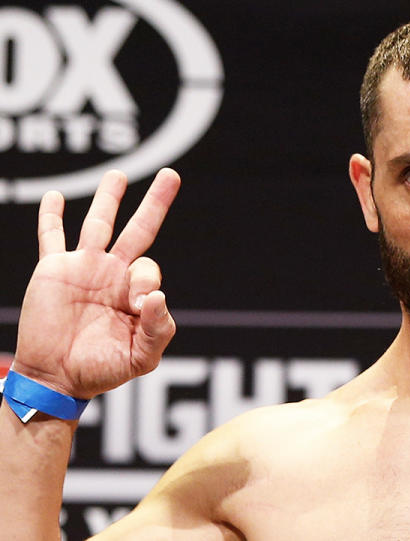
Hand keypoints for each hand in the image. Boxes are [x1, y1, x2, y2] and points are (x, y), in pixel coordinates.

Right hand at [12, 170, 179, 398]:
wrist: (56, 379)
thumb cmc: (101, 371)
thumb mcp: (141, 358)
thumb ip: (158, 330)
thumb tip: (157, 297)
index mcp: (136, 292)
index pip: (149, 270)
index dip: (146, 282)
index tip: (137, 306)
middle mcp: (113, 274)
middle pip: (139, 229)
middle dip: (156, 203)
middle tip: (171, 175)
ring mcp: (84, 269)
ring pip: (99, 223)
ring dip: (108, 197)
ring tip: (119, 174)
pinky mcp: (54, 271)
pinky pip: (52, 238)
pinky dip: (51, 217)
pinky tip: (55, 197)